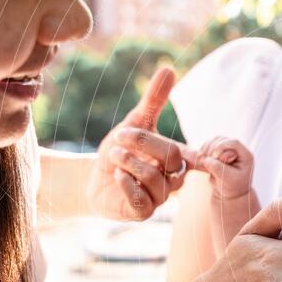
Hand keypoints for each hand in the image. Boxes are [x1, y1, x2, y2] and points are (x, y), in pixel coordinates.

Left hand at [88, 67, 200, 220]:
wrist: (93, 179)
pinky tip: (116, 174)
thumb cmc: (120, 151)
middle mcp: (172, 179)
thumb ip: (154, 101)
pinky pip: (142, 200)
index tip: (146, 132)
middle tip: (119, 136)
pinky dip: (128, 184)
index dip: (173, 145)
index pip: (188, 152)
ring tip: (113, 154)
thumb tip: (169, 69)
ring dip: (130, 162)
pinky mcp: (142, 212)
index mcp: (176, 159)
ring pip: (155, 179)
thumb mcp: (135, 123)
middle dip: (142, 143)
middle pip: (171, 159)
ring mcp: (159, 197)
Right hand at [197, 136, 253, 199]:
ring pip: (214, 140)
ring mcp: (228, 149)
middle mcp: (237, 150)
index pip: (233, 143)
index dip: (221, 147)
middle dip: (212, 149)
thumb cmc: (232, 187)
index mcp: (245, 156)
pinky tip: (200, 158)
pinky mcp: (219, 151)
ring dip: (206, 149)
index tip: (215, 157)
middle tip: (206, 161)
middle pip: (222, 140)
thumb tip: (206, 159)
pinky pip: (209, 144)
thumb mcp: (227, 180)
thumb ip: (218, 169)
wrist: (229, 192)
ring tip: (202, 160)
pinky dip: (203, 150)